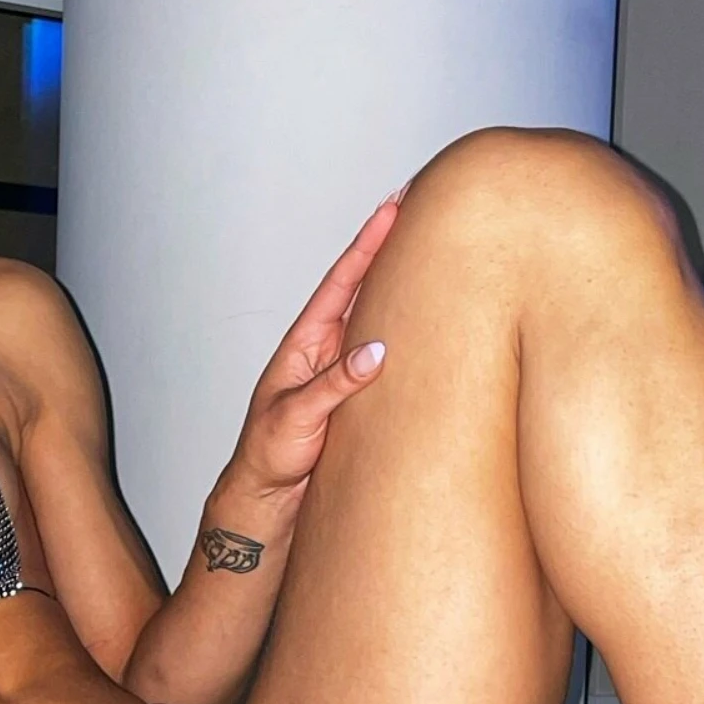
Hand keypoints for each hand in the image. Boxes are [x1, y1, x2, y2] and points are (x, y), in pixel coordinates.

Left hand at [227, 190, 403, 507]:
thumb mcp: (297, 415)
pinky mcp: (360, 395)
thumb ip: (336, 384)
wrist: (268, 495)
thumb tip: (377, 352)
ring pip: (380, 317)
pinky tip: (433, 318)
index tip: (392, 208)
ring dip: (404, 285)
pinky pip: (390, 355)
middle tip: (420, 207)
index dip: (368, 244)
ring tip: (434, 248)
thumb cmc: (269, 453)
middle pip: (365, 287)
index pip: (343, 281)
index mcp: (305, 342)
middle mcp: (327, 347)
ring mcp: (345, 368)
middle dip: (392, 248)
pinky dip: (411, 331)